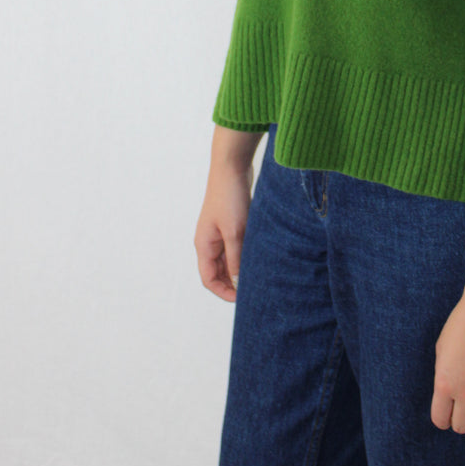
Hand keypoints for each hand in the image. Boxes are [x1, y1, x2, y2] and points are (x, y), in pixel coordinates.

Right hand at [194, 152, 253, 301]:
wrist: (232, 166)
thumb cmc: (230, 198)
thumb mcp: (235, 232)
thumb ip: (236, 260)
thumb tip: (239, 284)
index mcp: (204, 245)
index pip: (209, 279)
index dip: (224, 292)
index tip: (243, 299)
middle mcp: (209, 241)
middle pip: (218, 272)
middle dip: (234, 283)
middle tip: (255, 290)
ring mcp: (220, 232)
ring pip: (229, 260)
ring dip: (241, 268)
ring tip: (259, 275)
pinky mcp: (231, 223)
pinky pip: (236, 246)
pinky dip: (246, 254)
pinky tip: (260, 257)